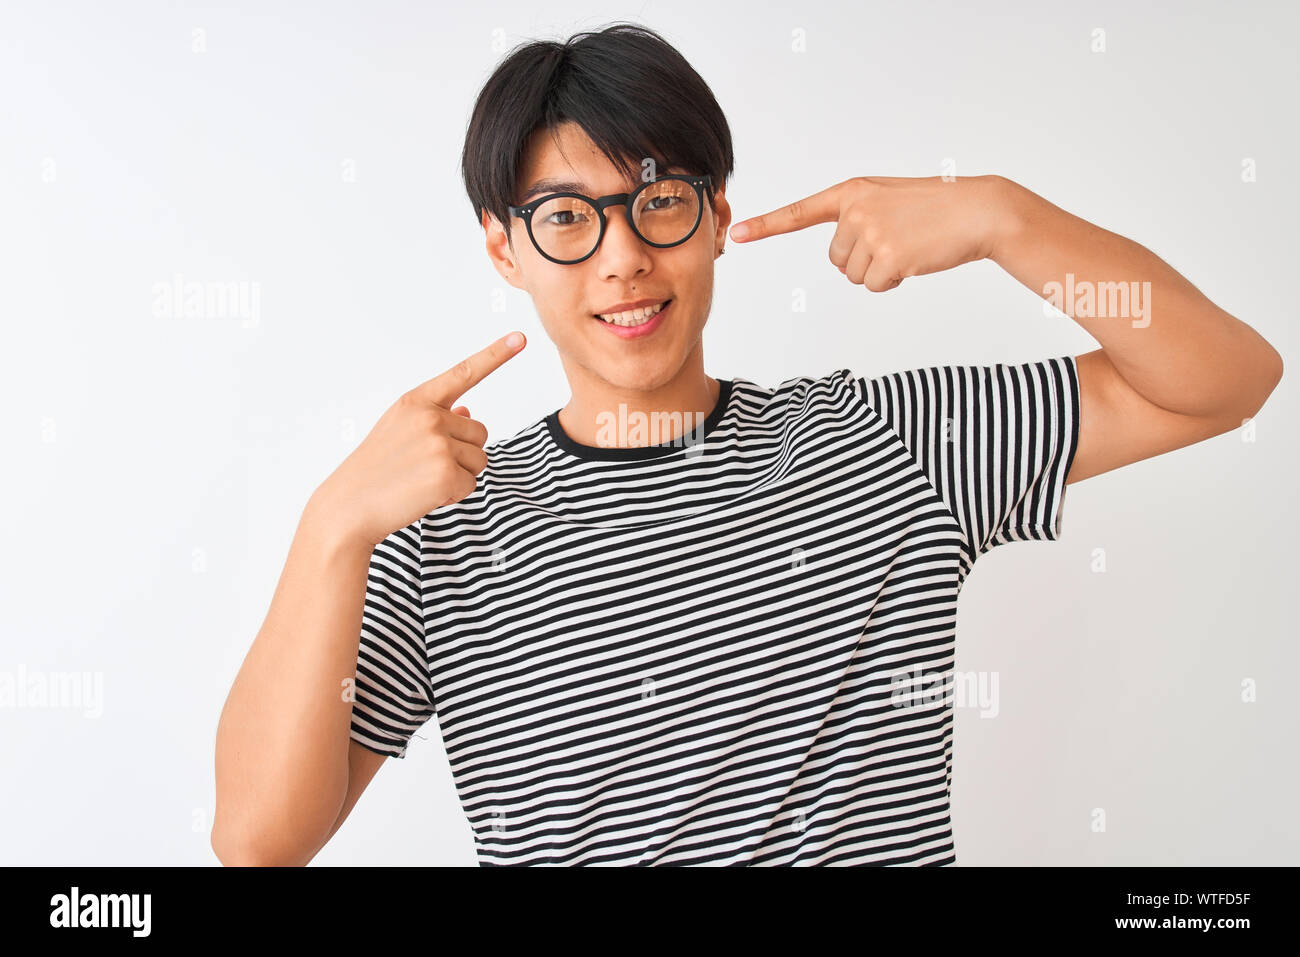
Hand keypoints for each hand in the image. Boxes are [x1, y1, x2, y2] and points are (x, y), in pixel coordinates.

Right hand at [313, 331, 526, 548]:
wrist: (350, 505)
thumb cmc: (376, 469)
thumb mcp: (400, 430)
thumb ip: (435, 417)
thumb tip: (468, 413)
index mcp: (417, 401)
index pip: (464, 374)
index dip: (495, 355)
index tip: (519, 338)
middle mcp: (429, 417)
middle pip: (481, 432)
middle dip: (463, 452)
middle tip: (425, 465)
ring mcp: (438, 444)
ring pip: (479, 459)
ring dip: (459, 474)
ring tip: (422, 479)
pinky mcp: (445, 473)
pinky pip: (471, 484)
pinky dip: (454, 495)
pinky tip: (424, 494)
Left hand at [729, 174, 1016, 291]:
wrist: (978, 210)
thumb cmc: (936, 208)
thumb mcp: (889, 201)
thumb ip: (857, 219)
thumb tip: (842, 260)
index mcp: (852, 192)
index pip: (800, 212)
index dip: (767, 226)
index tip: (737, 235)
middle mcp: (855, 210)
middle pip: (836, 260)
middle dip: (864, 260)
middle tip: (898, 240)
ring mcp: (870, 233)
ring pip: (853, 276)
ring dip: (879, 272)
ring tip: (909, 246)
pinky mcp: (887, 256)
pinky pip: (873, 286)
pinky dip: (893, 283)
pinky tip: (915, 260)